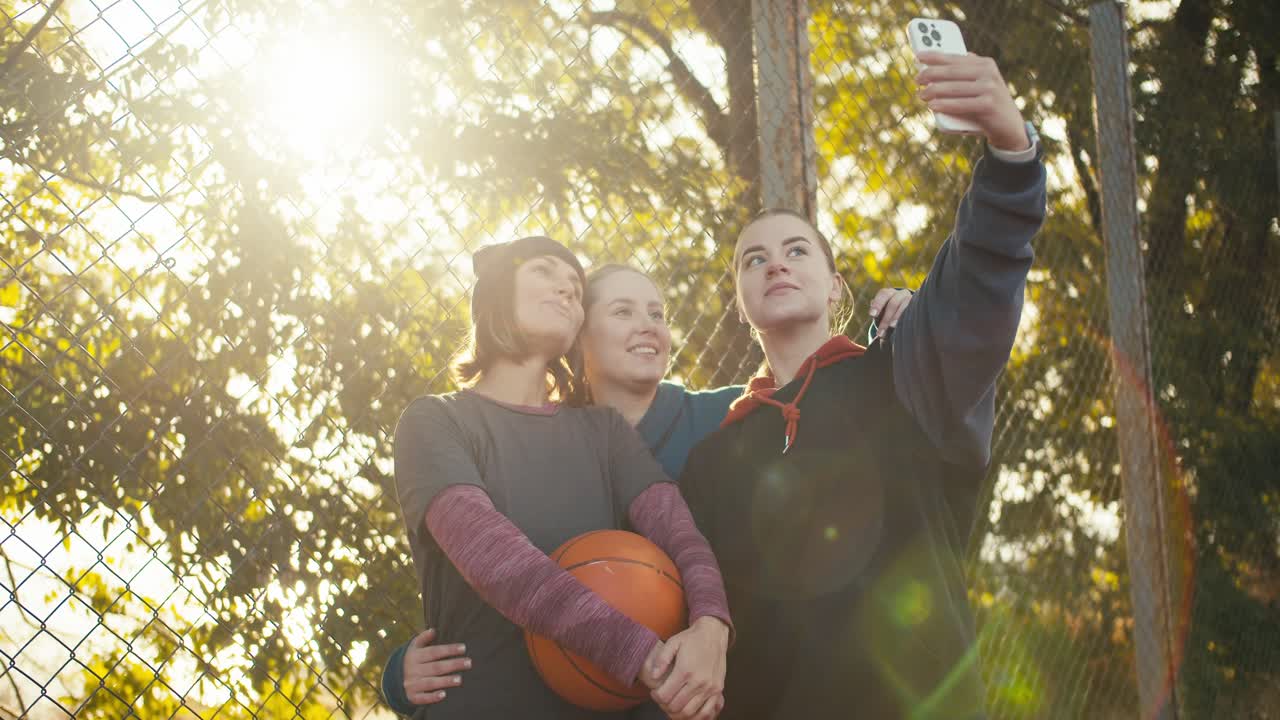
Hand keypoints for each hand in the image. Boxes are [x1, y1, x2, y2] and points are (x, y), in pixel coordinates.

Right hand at [402, 628, 470, 704]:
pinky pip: (423, 698)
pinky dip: (432, 697)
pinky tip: (443, 695)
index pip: (434, 652)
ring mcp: (412, 684)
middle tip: (469, 663)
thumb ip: (423, 638)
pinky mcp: (412, 696)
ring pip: (431, 682)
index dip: (449, 649)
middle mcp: (413, 670)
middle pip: (435, 667)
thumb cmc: (411, 660)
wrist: (394, 680)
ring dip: (445, 681)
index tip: (464, 648)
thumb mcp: (413, 648)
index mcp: (415, 656)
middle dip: (453, 665)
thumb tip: (433, 630)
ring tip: (460, 679)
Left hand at [642, 617, 728, 719]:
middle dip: (664, 705)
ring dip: (677, 712)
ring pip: (689, 712)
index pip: (664, 695)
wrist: (713, 634)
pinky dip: (695, 716)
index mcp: (685, 670)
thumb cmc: (691, 638)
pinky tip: (688, 711)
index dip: (656, 697)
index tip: (655, 692)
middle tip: (663, 698)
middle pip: (675, 706)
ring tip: (673, 703)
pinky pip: (706, 712)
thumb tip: (653, 676)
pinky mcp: (718, 690)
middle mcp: (698, 681)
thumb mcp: (672, 642)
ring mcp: (709, 688)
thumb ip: (661, 660)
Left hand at [868, 287, 913, 339]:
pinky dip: (908, 317)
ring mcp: (911, 299)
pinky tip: (904, 326)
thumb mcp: (882, 314)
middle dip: (886, 318)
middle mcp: (901, 293)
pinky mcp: (918, 305)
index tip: (872, 314)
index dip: (877, 304)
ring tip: (892, 327)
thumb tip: (873, 312)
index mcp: (889, 293)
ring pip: (905, 305)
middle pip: (893, 303)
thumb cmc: (888, 316)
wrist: (904, 316)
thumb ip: (878, 314)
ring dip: (897, 317)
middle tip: (880, 333)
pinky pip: (914, 310)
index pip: (883, 294)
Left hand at [914, 52, 1028, 151]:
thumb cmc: (986, 105)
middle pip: (952, 72)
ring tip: (921, 95)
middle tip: (917, 80)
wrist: (1009, 127)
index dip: (935, 56)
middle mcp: (989, 73)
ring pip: (954, 88)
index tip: (918, 56)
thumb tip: (935, 65)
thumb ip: (964, 74)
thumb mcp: (979, 85)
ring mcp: (990, 88)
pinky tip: (932, 106)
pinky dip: (945, 105)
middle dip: (931, 74)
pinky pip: (961, 104)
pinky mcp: (989, 105)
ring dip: (934, 91)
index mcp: (985, 64)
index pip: (955, 58)